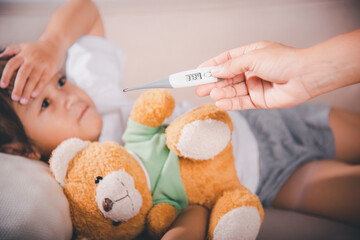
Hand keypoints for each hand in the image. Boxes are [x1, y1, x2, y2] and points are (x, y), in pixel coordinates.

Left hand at [0, 39, 65, 103]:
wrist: (55, 44)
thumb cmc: (37, 48)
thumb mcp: (23, 46)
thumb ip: (11, 50)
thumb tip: (0, 57)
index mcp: (23, 55)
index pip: (12, 65)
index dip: (6, 75)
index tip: (2, 85)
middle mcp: (31, 60)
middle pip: (23, 74)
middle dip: (18, 87)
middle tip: (14, 97)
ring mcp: (41, 65)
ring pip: (33, 79)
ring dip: (28, 91)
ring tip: (23, 101)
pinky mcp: (50, 70)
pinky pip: (44, 80)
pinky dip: (39, 88)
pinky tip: (34, 95)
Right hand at [195, 41, 311, 109]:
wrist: (305, 75)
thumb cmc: (283, 60)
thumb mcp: (252, 58)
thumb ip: (232, 66)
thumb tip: (214, 71)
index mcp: (250, 55)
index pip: (225, 61)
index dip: (211, 66)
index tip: (197, 72)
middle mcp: (251, 71)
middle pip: (227, 78)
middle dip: (213, 83)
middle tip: (199, 88)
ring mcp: (255, 86)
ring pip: (233, 91)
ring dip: (220, 93)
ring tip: (210, 95)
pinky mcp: (260, 100)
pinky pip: (241, 102)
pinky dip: (230, 103)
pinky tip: (220, 103)